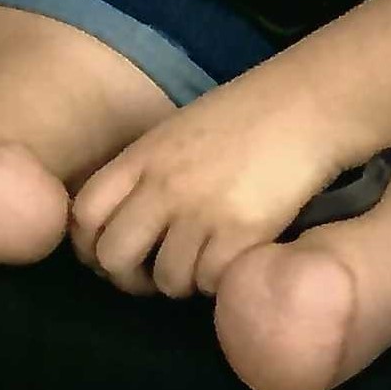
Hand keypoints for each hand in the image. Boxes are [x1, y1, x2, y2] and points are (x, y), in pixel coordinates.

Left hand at [68, 88, 350, 299]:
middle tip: (157, 273)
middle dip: (131, 277)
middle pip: (114, 257)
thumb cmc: (246, 117)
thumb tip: (127, 223)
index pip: (83, 215)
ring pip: (166, 280)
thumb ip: (147, 173)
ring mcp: (200, 211)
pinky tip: (236, 256)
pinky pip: (211, 284)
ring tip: (207, 258)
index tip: (112, 254)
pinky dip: (221, 281)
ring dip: (185, 280)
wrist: (307, 105)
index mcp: (142, 156)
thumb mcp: (178, 133)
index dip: (90, 246)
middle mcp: (162, 185)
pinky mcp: (240, 234)